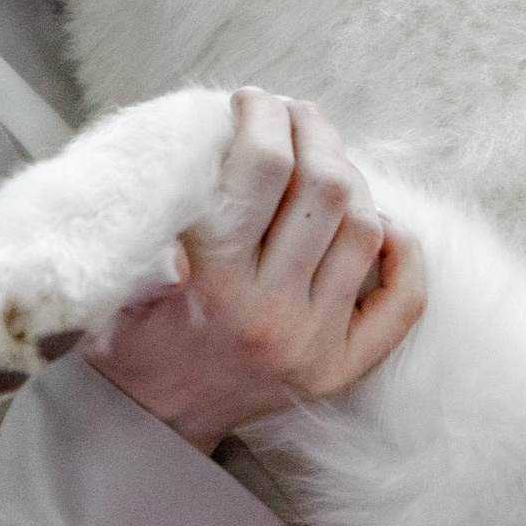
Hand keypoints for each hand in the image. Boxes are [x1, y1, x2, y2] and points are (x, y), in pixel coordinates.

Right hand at [87, 89, 427, 450]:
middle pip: (325, 187)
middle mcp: (272, 314)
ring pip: (365, 228)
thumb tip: (205, 137)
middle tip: (293, 115)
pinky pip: (403, 300)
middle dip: (312, 131)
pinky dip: (403, 251)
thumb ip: (159, 216)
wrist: (147, 425)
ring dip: (350, 179)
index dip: (262, 116)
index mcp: (214, 283)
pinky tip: (379, 224)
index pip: (260, 168)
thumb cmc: (130, 335)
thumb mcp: (122, 273)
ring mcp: (315, 344)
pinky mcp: (341, 369)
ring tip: (323, 163)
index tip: (252, 100)